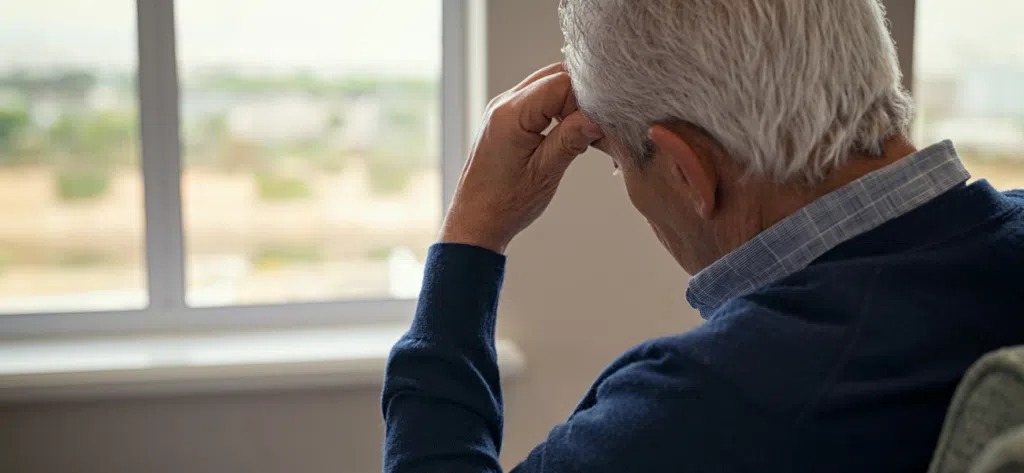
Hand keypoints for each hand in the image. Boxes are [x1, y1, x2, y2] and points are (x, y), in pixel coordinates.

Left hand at [439, 63, 603, 252]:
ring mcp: (501, 109)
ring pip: (547, 85)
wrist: (475, 222)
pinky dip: (557, 109)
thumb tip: (598, 116)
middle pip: (554, 76)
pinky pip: (537, 99)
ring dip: (569, 103)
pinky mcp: (504, 119)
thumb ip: (572, 138)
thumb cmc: (505, 204)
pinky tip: (565, 134)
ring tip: (579, 134)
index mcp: (511, 114)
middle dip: (580, 97)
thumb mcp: (546, 173)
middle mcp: (503, 104)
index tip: (596, 124)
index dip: (584, 99)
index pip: (561, 82)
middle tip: (593, 127)